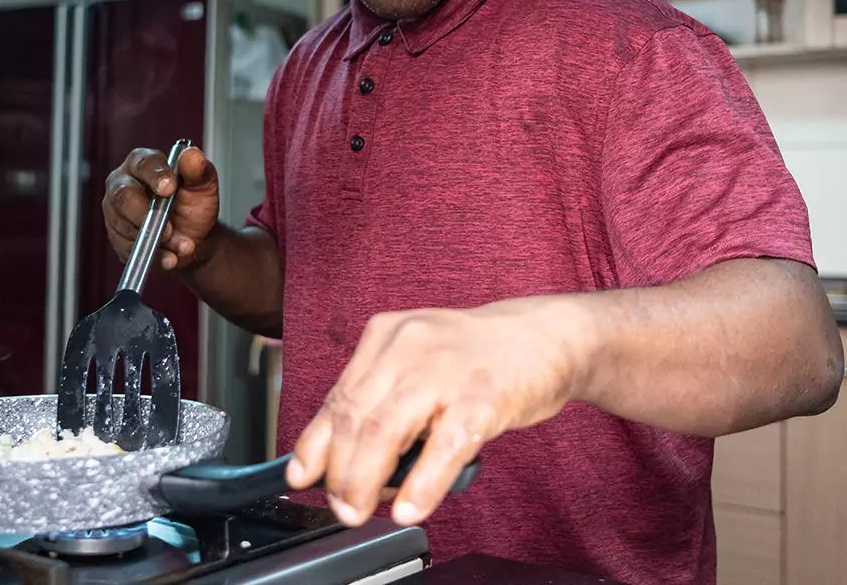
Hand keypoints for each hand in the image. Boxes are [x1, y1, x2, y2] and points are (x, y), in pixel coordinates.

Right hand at [102, 146, 219, 270]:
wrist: (196, 237)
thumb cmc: (195, 205)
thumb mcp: (203, 186)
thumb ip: (198, 170)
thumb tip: (192, 155)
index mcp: (143, 164)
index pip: (143, 164)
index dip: (156, 176)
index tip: (170, 188)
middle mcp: (123, 184)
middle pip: (123, 196)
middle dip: (147, 215)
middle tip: (170, 228)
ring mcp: (116, 212)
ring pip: (124, 226)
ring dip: (155, 240)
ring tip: (182, 244)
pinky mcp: (117, 238)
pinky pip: (128, 249)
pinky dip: (153, 256)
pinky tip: (170, 257)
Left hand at [285, 296, 581, 527]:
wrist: (544, 336)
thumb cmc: (477, 356)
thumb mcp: (418, 357)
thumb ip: (381, 396)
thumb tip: (340, 456)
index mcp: (387, 334)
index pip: (337, 396)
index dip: (314, 444)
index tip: (301, 476)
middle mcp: (409, 345)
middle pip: (354, 418)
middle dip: (338, 473)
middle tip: (341, 506)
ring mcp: (445, 370)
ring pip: (384, 432)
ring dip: (365, 482)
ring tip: (361, 512)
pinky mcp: (482, 397)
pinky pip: (442, 447)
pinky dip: (421, 484)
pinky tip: (411, 507)